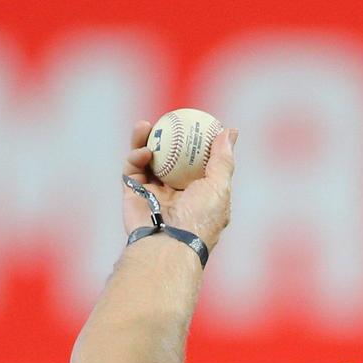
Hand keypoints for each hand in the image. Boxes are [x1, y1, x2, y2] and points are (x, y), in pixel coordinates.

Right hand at [122, 120, 237, 249]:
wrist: (168, 243)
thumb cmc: (199, 218)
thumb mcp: (220, 186)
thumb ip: (223, 159)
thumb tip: (230, 132)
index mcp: (201, 194)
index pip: (200, 163)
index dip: (199, 143)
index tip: (199, 122)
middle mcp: (178, 193)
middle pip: (171, 158)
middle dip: (169, 137)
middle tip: (168, 119)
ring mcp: (154, 193)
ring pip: (148, 160)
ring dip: (146, 140)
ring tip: (146, 124)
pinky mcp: (133, 194)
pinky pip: (132, 170)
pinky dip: (136, 157)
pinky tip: (143, 150)